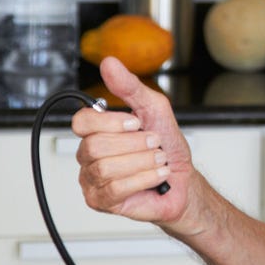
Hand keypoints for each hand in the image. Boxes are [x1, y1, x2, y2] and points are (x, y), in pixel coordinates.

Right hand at [71, 56, 194, 229]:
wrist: (183, 180)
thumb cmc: (166, 147)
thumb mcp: (154, 109)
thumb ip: (130, 87)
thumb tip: (109, 63)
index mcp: (97, 131)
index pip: (81, 121)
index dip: (110, 122)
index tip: (136, 122)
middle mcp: (89, 155)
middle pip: (95, 146)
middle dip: (135, 144)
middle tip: (154, 144)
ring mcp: (92, 179)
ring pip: (105, 168)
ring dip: (142, 162)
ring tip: (157, 161)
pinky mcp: (100, 201)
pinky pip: (115, 188)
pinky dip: (144, 178)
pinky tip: (156, 175)